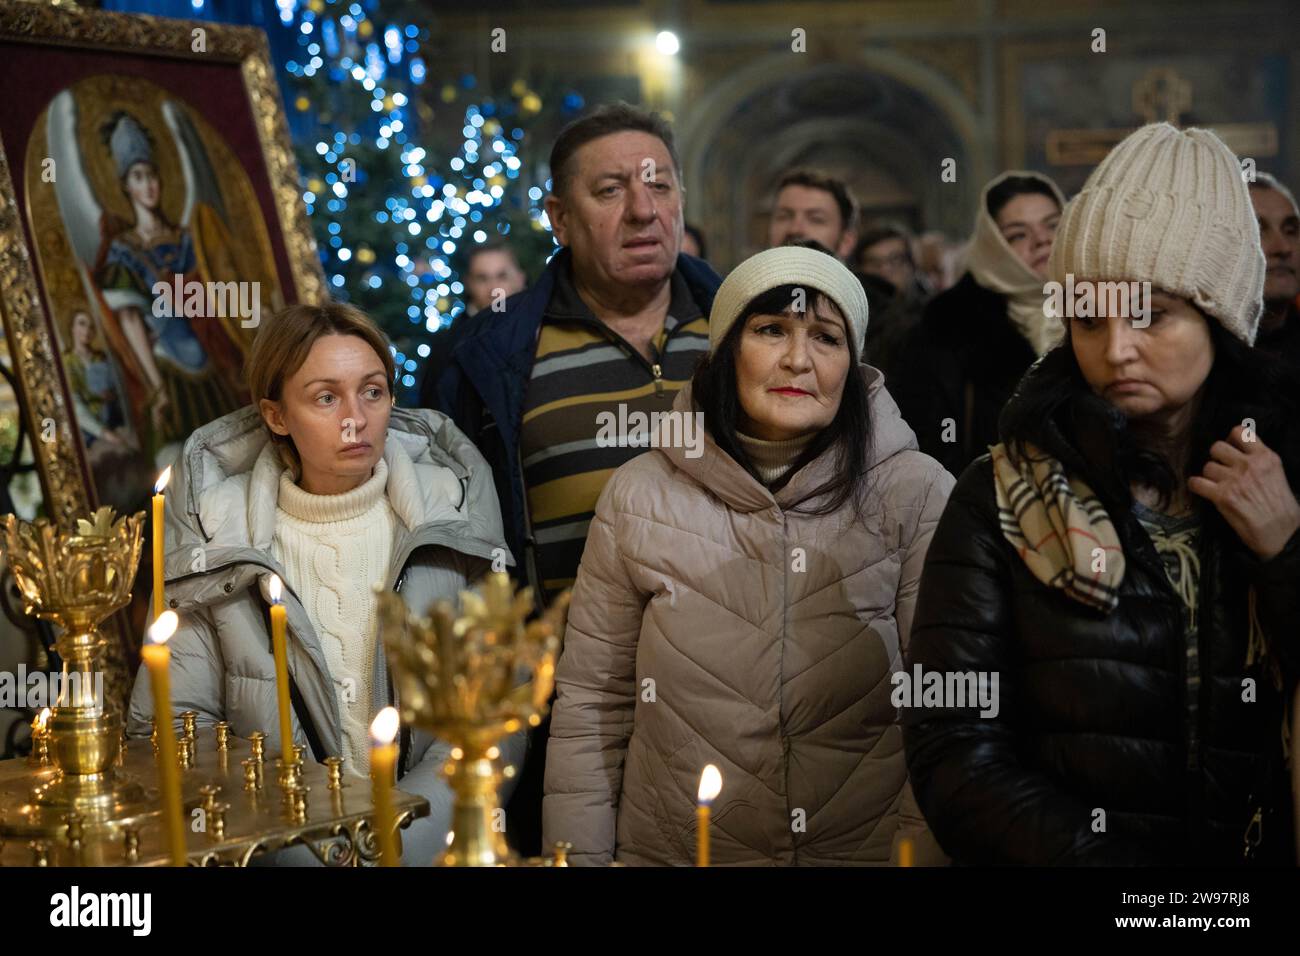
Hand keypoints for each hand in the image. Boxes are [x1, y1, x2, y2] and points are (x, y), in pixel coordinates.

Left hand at [1188, 425, 1299, 559]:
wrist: (1282, 533)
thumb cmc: (1282, 507)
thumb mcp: (1277, 474)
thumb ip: (1259, 461)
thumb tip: (1239, 452)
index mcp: (1266, 457)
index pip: (1240, 432)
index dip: (1230, 439)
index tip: (1230, 448)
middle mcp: (1249, 465)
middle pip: (1217, 447)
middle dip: (1216, 457)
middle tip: (1221, 468)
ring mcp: (1234, 479)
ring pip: (1207, 466)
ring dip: (1209, 475)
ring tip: (1216, 484)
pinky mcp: (1222, 496)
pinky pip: (1196, 483)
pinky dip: (1196, 486)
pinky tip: (1201, 490)